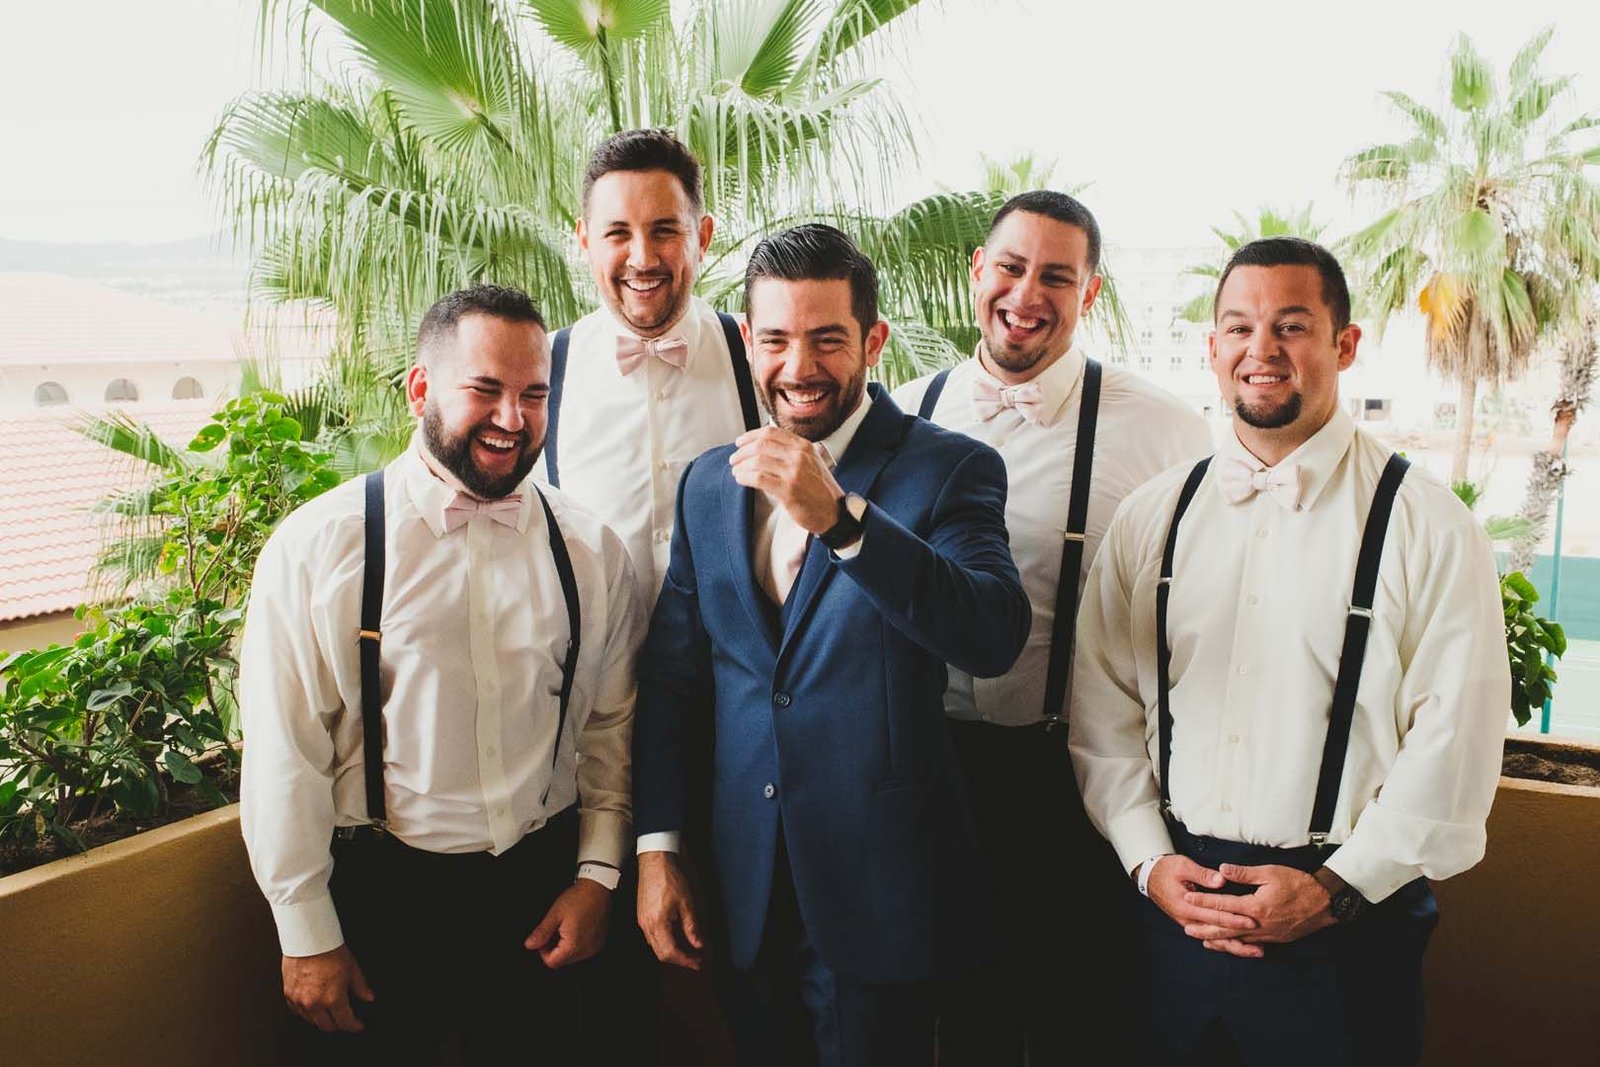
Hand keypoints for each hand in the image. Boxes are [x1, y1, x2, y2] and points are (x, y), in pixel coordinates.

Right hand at [282, 944, 374, 1032]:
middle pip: (327, 1026)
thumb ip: (361, 987)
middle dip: (339, 1025)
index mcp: (332, 998)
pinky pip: (298, 1012)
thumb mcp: (352, 968)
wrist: (308, 939)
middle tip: (345, 1020)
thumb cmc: (329, 950)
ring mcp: (299, 1000)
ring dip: (322, 1019)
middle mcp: (314, 1003)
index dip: (354, 1026)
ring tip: (330, 1012)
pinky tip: (314, 1006)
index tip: (358, 1025)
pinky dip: (307, 1012)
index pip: (345, 1022)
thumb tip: (368, 997)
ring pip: (312, 1021)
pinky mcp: (288, 995)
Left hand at [524, 879, 612, 968]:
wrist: (598, 888)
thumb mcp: (555, 913)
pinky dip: (577, 943)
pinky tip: (577, 928)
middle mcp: (586, 950)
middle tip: (556, 929)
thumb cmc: (579, 898)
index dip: (543, 951)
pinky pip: (583, 950)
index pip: (552, 962)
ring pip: (572, 957)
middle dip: (555, 948)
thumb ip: (541, 932)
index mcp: (573, 945)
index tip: (545, 937)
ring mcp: (594, 947)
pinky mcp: (599, 943)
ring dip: (566, 946)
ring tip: (567, 926)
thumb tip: (530, 945)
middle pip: (562, 961)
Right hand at [636, 850, 704, 969]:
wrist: (655, 860)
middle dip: (679, 960)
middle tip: (695, 960)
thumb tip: (698, 945)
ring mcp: (642, 920)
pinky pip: (652, 936)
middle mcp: (646, 926)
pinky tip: (676, 937)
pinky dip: (665, 942)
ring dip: (671, 952)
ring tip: (688, 950)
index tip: (698, 962)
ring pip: (655, 946)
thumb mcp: (687, 903)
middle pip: (661, 953)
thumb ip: (692, 927)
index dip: (685, 960)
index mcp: (657, 924)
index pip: (670, 952)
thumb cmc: (671, 878)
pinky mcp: (642, 914)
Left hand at [729, 426, 842, 534]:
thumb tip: (763, 446)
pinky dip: (745, 478)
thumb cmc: (820, 489)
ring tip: (736, 471)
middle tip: (734, 459)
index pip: (771, 432)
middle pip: (761, 445)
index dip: (750, 436)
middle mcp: (799, 456)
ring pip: (757, 461)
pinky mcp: (788, 490)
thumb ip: (792, 451)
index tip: (740, 442)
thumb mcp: (811, 461)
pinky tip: (740, 480)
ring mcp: (794, 472)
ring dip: (741, 466)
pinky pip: (758, 479)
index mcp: (803, 446)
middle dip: (742, 451)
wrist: (834, 512)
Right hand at [1144, 855, 1257, 950]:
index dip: (1234, 918)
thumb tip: (1221, 880)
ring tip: (1257, 952)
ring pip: (1215, 940)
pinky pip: (1211, 937)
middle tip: (1260, 944)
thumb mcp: (1183, 866)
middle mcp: (1188, 919)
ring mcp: (1190, 924)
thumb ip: (1202, 874)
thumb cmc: (1167, 869)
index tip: (1252, 921)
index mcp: (1186, 905)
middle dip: (1240, 939)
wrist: (1150, 877)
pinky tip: (1241, 948)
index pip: (1215, 915)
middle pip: (1217, 934)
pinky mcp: (1192, 924)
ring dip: (1236, 947)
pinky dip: (1227, 944)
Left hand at [1182, 862, 1334, 956]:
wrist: (1325, 903)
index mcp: (1255, 907)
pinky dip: (1236, 944)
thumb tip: (1221, 870)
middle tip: (1186, 929)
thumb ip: (1244, 873)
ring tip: (1202, 939)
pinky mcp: (1275, 939)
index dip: (1204, 902)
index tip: (1188, 898)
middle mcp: (1259, 925)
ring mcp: (1267, 935)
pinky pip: (1250, 944)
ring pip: (1237, 940)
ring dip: (1218, 939)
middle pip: (1226, 928)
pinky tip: (1230, 944)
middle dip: (1205, 928)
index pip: (1223, 904)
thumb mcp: (1270, 873)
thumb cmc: (1298, 884)